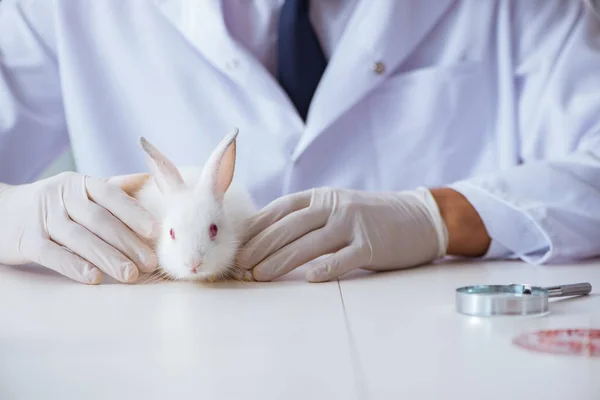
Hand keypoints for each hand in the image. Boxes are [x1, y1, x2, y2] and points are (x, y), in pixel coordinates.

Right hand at [0, 172, 158, 283]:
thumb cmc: (52, 205)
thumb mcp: (79, 190)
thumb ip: (113, 187)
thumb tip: (148, 178)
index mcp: (79, 184)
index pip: (111, 195)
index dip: (134, 212)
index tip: (155, 231)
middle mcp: (61, 197)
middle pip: (99, 219)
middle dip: (128, 242)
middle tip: (150, 263)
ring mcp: (42, 218)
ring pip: (80, 238)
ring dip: (108, 258)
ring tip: (130, 275)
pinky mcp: (25, 240)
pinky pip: (52, 254)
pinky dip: (74, 266)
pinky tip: (94, 279)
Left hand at [237, 187, 450, 281]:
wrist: (419, 218)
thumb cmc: (370, 217)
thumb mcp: (337, 207)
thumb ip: (307, 217)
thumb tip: (267, 237)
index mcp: (322, 196)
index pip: (282, 209)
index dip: (258, 226)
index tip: (238, 244)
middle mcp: (335, 206)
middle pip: (290, 227)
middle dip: (262, 246)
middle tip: (241, 265)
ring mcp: (354, 224)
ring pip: (310, 243)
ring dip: (282, 260)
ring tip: (260, 276)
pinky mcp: (372, 245)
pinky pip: (344, 258)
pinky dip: (326, 268)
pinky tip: (309, 279)